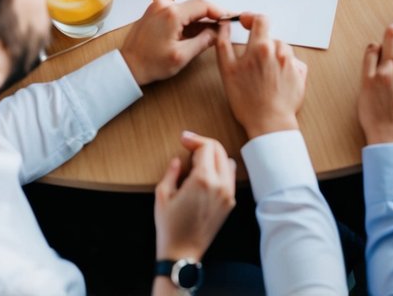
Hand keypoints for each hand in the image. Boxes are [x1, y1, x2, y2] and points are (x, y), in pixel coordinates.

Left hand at [121, 0, 228, 85]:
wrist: (127, 66)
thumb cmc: (151, 64)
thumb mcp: (182, 56)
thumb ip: (203, 41)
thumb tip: (218, 32)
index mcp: (172, 13)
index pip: (203, 5)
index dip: (219, 11)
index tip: (230, 18)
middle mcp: (164, 4)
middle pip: (195, 5)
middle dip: (209, 17)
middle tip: (222, 28)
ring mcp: (158, 5)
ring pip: (187, 9)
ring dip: (197, 20)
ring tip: (206, 35)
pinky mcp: (155, 10)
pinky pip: (177, 11)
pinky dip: (186, 20)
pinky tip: (191, 33)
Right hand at [154, 131, 235, 261]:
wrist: (182, 254)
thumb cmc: (169, 227)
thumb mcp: (162, 195)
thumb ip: (171, 172)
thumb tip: (178, 160)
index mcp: (203, 180)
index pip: (206, 146)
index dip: (194, 139)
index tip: (183, 139)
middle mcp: (219, 184)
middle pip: (219, 150)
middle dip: (203, 144)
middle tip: (188, 146)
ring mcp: (227, 194)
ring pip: (227, 161)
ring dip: (214, 155)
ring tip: (197, 160)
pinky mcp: (229, 203)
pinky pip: (229, 177)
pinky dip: (220, 169)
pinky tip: (206, 174)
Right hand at [215, 13, 306, 138]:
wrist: (269, 123)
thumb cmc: (247, 101)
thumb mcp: (227, 71)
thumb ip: (223, 44)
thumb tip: (224, 26)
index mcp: (261, 46)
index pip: (260, 19)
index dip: (251, 18)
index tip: (246, 22)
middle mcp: (279, 50)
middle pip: (270, 37)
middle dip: (260, 44)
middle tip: (252, 62)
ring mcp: (292, 62)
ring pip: (281, 49)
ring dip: (273, 55)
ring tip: (264, 74)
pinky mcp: (301, 73)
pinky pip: (292, 62)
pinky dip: (284, 66)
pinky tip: (276, 79)